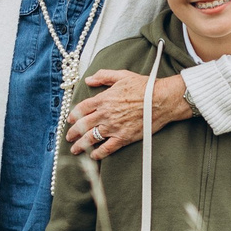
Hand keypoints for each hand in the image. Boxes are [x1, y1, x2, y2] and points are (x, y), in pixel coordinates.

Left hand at [68, 72, 189, 159]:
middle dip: (73, 132)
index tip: (70, 120)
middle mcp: (105, 114)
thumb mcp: (122, 75)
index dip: (73, 115)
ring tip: (75, 149)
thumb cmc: (145, 87)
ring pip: (91, 138)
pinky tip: (93, 155)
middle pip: (83, 125)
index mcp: (104, 99)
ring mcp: (113, 127)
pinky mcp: (123, 137)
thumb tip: (89, 79)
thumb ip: (103, 76)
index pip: (82, 109)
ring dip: (80, 145)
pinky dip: (98, 153)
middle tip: (69, 137)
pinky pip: (107, 148)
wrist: (161, 100)